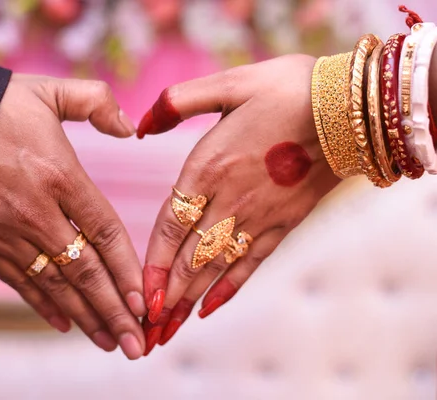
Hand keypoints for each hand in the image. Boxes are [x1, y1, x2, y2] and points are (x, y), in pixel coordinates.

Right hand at [0, 74, 146, 359]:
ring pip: (54, 285)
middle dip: (114, 310)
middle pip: (84, 270)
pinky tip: (64, 324)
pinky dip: (43, 305)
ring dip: (85, 317)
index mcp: (59, 174)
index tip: (146, 300)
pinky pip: (18, 281)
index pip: (104, 231)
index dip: (127, 270)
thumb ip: (95, 103)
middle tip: (137, 343)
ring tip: (110, 342)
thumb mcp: (47, 91)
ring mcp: (7, 231)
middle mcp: (36, 211)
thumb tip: (129, 128)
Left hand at [138, 55, 340, 353]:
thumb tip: (140, 124)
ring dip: (189, 300)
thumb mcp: (228, 83)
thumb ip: (178, 101)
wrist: (351, 107)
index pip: (171, 224)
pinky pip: (252, 262)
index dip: (153, 262)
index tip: (139, 293)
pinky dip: (230, 287)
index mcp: (209, 166)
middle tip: (146, 327)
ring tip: (169, 329)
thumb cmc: (287, 89)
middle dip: (166, 294)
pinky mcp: (285, 223)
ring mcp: (259, 215)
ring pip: (216, 267)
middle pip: (190, 256)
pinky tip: (210, 308)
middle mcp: (231, 199)